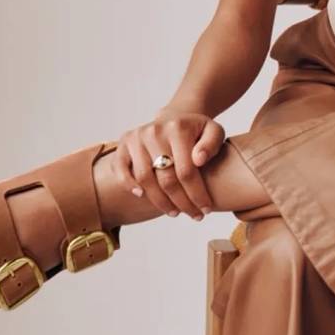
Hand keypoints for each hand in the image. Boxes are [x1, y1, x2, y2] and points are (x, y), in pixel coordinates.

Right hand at [110, 107, 224, 219]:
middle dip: (182, 202)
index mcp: (178, 127)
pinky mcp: (124, 143)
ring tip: (174, 212)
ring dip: (160, 201)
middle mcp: (155, 131)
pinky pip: (121, 168)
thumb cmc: (195, 131)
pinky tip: (142, 196)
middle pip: (166, 178)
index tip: (206, 209)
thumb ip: (212, 143)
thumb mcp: (213, 131)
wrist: (173, 119)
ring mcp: (137, 137)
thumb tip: (199, 160)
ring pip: (145, 179)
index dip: (197, 194)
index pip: (186, 171)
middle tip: (193, 215)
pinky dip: (128, 184)